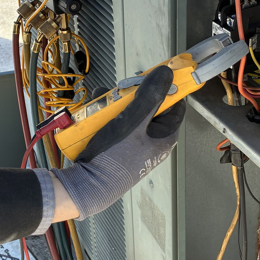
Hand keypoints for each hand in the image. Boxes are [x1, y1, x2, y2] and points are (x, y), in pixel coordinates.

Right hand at [51, 65, 185, 219]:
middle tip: (118, 91)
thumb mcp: (133, 121)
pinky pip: (113, 123)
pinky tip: (93, 115)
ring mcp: (133, 143)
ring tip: (99, 104)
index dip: (164, 86)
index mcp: (165, 136)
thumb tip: (167, 74)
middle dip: (130, 94)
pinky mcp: (116, 146)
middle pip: (147, 105)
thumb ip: (150, 96)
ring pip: (127, 112)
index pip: (174, 103)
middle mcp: (151, 139)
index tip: (152, 74)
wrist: (86, 185)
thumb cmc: (113, 159)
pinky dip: (103, 116)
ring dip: (112, 104)